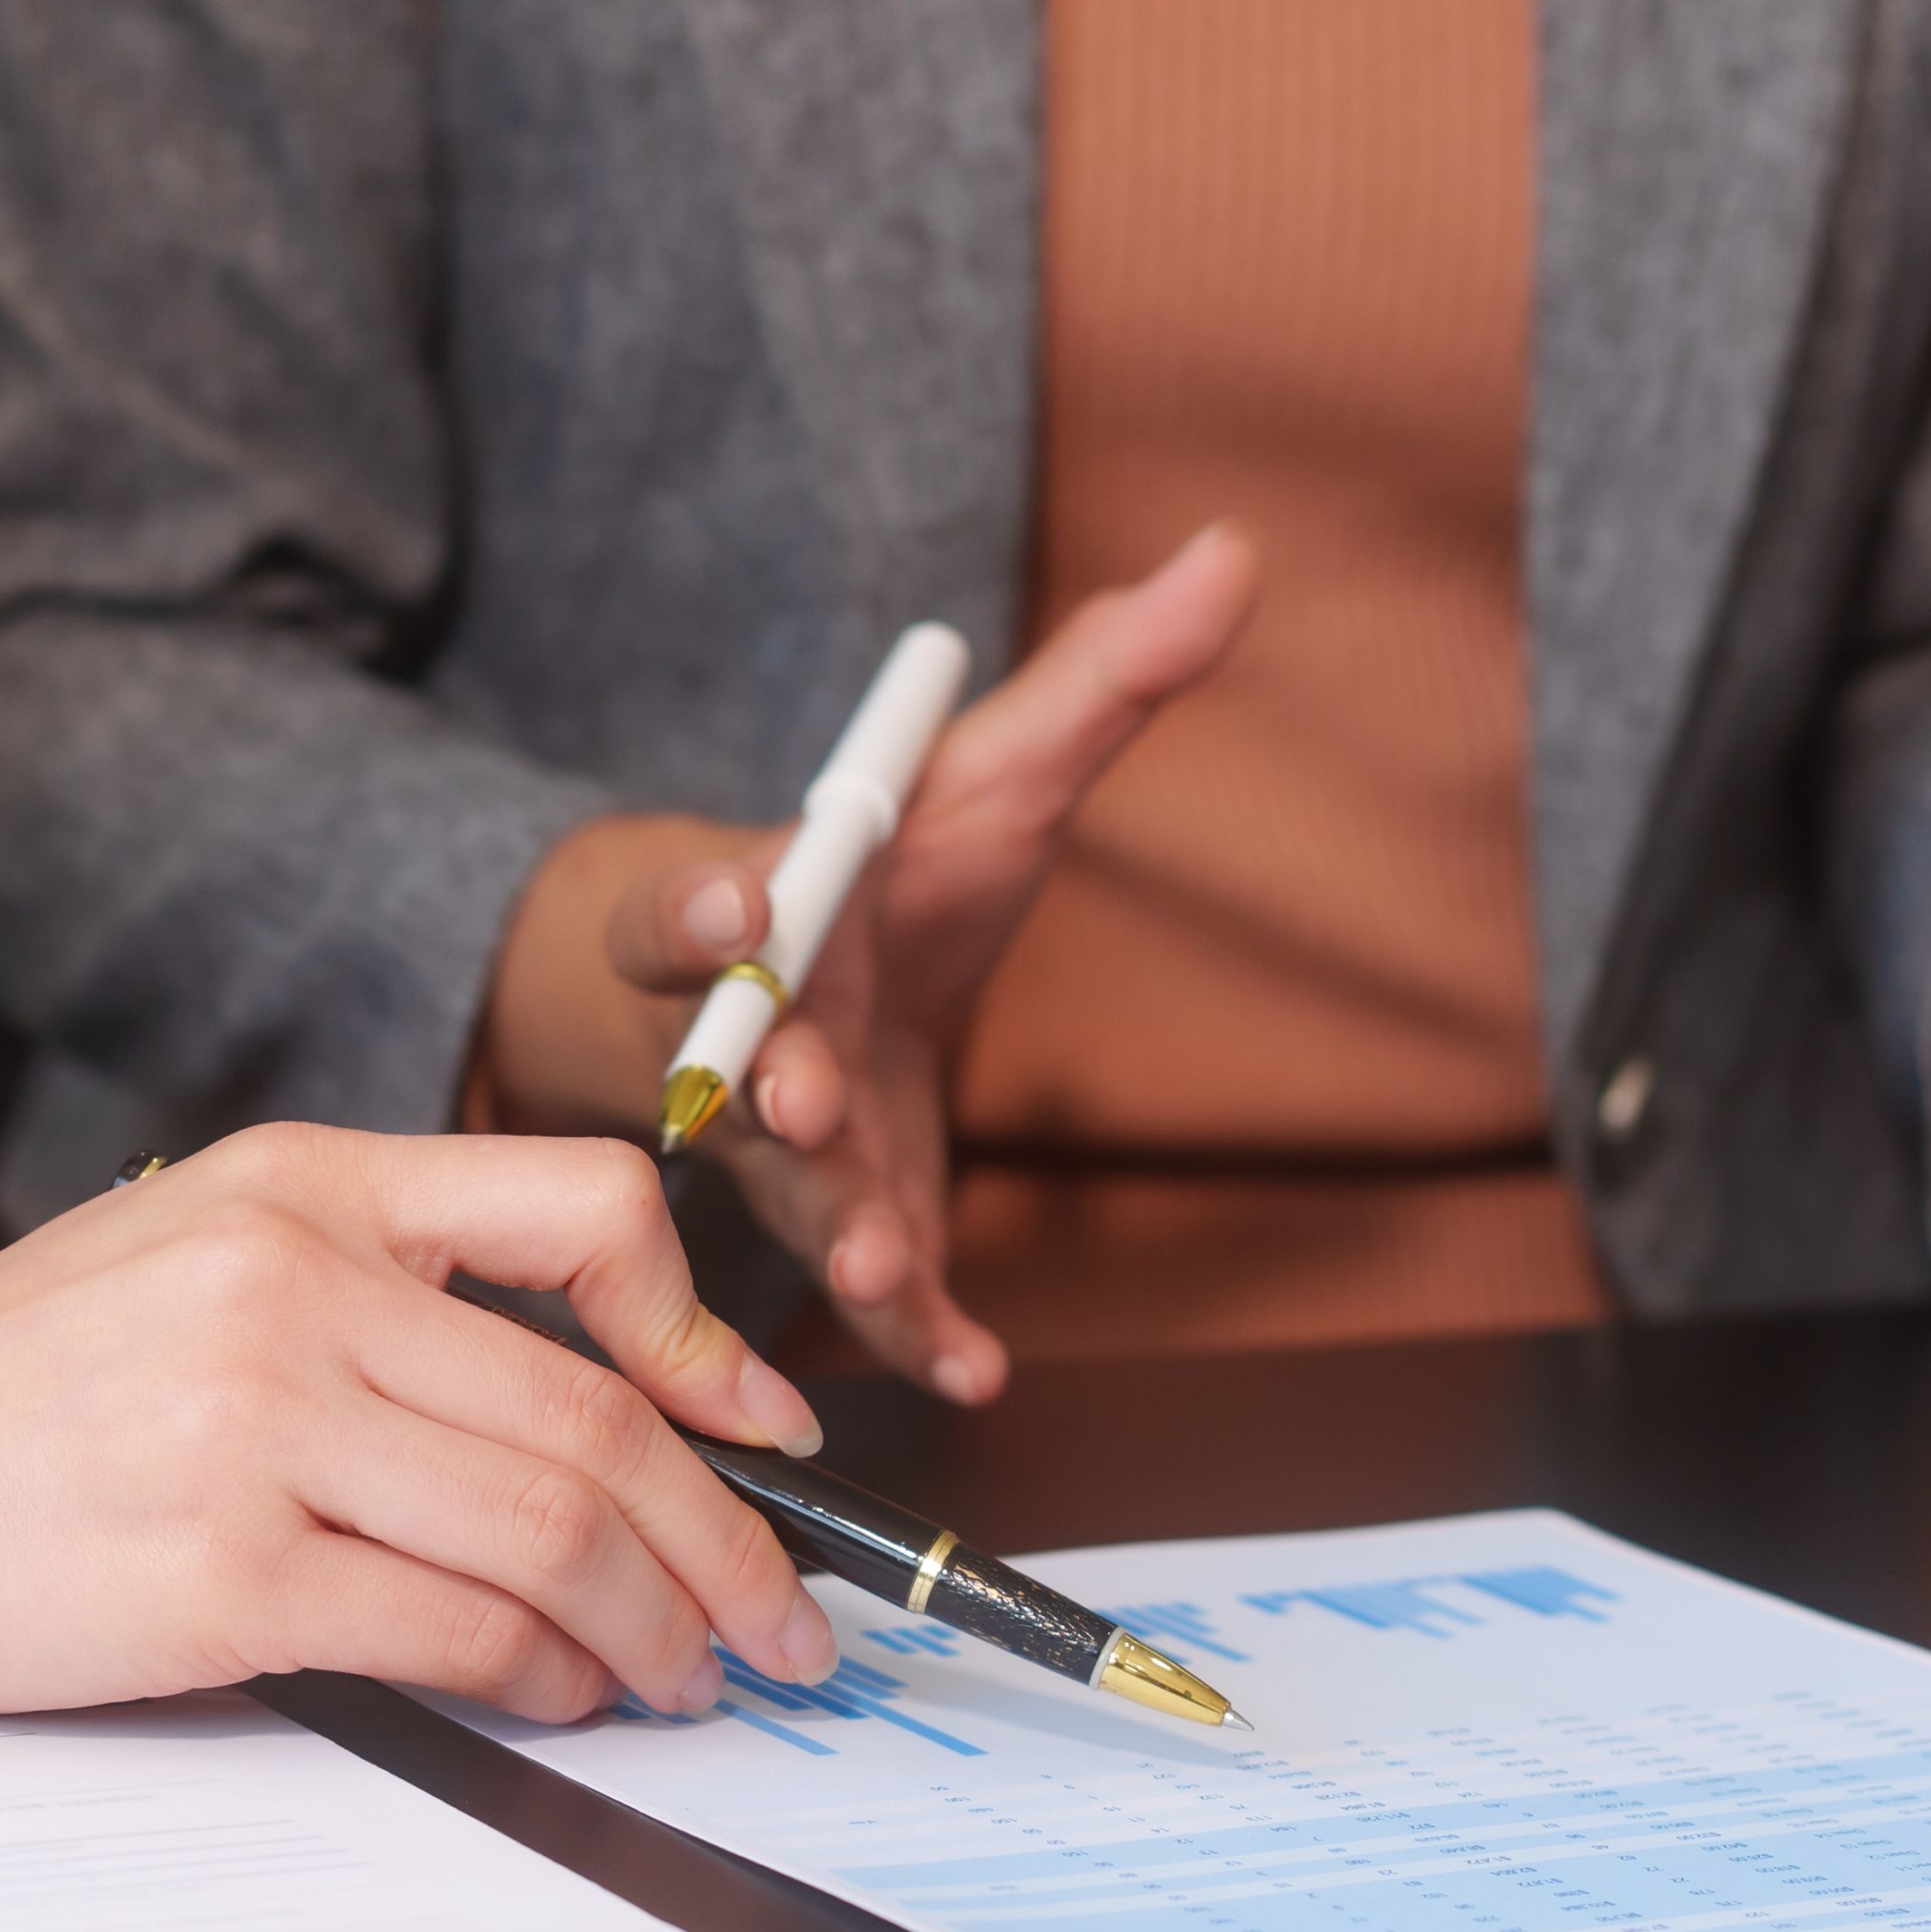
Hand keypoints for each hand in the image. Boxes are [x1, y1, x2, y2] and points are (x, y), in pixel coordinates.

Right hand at [0, 1127, 842, 1724]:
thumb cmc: (13, 1395)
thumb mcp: (198, 1261)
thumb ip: (382, 1299)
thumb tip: (598, 1415)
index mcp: (301, 1185)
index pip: (584, 1208)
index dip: (711, 1329)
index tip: (765, 1429)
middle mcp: (290, 1282)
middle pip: (598, 1412)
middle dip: (730, 1539)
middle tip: (784, 1623)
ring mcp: (254, 1425)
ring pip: (552, 1525)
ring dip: (655, 1623)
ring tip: (688, 1679)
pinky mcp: (220, 1571)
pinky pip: (454, 1627)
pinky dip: (544, 1676)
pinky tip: (562, 1699)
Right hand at [475, 530, 1258, 1403]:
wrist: (831, 979)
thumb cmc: (901, 868)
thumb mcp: (996, 769)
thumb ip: (1104, 681)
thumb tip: (1235, 556)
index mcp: (760, 917)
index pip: (694, 908)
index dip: (703, 908)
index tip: (735, 905)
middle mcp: (748, 1039)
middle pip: (734, 1070)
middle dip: (767, 1088)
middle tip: (794, 1103)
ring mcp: (791, 1149)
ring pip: (794, 1199)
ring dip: (838, 1232)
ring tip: (881, 1265)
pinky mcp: (854, 1220)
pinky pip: (875, 1290)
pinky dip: (922, 1335)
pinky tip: (979, 1375)